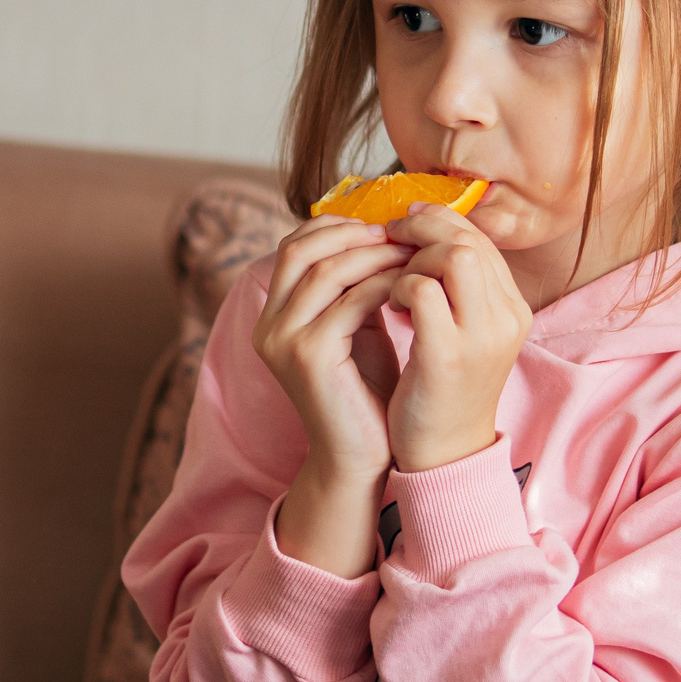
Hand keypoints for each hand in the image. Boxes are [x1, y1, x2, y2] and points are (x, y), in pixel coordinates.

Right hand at [255, 214, 411, 575]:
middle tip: (401, 231)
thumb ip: (354, 285)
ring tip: (413, 253)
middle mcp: (267, 324)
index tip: (385, 225)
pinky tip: (412, 284)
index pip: (295, 245)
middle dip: (355, 233)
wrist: (363, 456)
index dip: (339, 226)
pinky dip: (385, 284)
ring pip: (327, 270)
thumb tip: (380, 230)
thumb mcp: (356, 325)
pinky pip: (350, 301)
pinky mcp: (308, 356)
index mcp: (273, 313)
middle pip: (301, 248)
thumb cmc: (367, 390)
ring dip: (375, 255)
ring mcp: (282, 340)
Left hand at [382, 202, 532, 471]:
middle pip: (470, 240)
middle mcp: (507, 318)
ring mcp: (481, 337)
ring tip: (394, 280)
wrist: (443, 455)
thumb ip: (455, 289)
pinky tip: (389, 305)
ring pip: (453, 255)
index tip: (405, 224)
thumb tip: (423, 232)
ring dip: (413, 257)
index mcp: (513, 310)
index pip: (480, 239)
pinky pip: (421, 290)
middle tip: (389, 239)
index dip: (440, 222)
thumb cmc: (442, 389)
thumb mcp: (461, 332)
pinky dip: (397, 286)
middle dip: (423, 229)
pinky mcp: (447, 355)